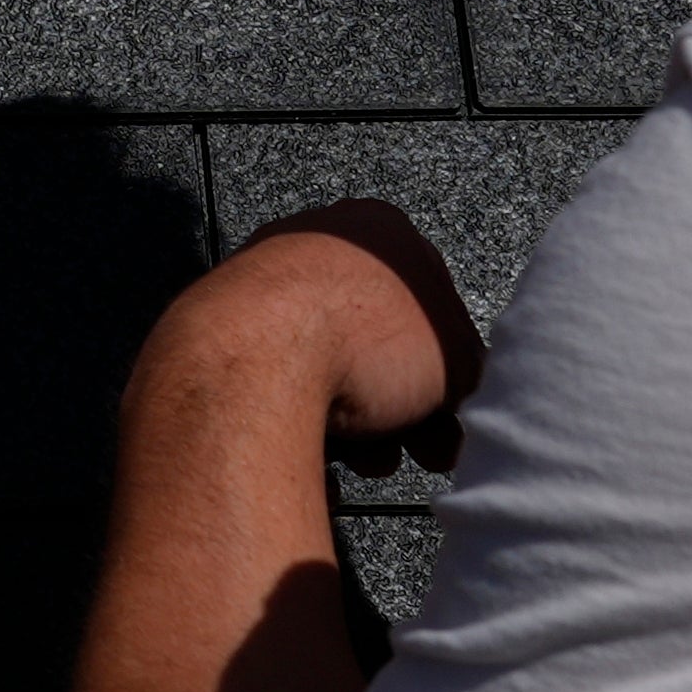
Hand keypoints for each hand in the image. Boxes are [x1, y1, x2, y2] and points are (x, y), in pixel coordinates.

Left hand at [155, 222, 471, 461]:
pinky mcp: (222, 332)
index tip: (452, 424)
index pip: (434, 306)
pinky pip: (275, 384)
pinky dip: (299, 422)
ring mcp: (262, 284)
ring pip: (328, 366)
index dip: (451, 374)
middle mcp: (316, 243)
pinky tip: (318, 463)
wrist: (252, 362)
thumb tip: (458, 397)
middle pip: (379, 341)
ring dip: (358, 425)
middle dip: (403, 408)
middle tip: (418, 454)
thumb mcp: (455, 361)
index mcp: (377, 229)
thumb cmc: (365, 343)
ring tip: (365, 462)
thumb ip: (469, 372)